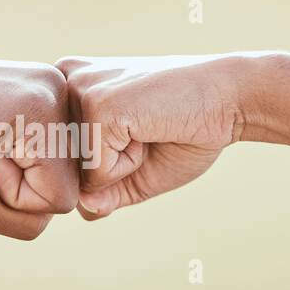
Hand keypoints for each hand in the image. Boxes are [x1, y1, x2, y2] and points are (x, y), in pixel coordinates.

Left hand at [0, 40, 78, 238]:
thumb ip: (25, 223)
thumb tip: (62, 206)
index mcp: (42, 112)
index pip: (61, 200)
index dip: (14, 198)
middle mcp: (56, 87)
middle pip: (66, 179)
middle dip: (21, 180)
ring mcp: (50, 80)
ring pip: (59, 161)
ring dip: (20, 165)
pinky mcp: (38, 81)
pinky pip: (47, 141)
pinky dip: (18, 148)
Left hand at [55, 54, 253, 218]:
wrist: (229, 100)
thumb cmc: (184, 131)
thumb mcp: (133, 172)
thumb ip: (100, 194)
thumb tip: (80, 207)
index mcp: (67, 89)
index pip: (60, 164)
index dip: (106, 169)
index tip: (140, 134)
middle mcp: (65, 83)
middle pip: (64, 171)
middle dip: (110, 170)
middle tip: (146, 132)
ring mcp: (79, 90)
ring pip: (79, 174)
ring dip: (121, 167)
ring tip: (148, 128)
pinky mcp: (96, 104)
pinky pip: (97, 173)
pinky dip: (130, 166)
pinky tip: (151, 128)